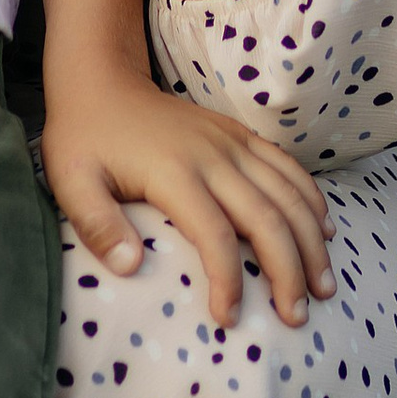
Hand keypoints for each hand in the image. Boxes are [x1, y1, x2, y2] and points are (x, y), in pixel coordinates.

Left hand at [40, 60, 334, 329]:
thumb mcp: (71, 181)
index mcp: (174, 171)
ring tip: (324, 287)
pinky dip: (312, 199)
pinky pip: (288, 166)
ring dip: (311, 241)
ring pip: (288, 193)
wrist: (101, 77)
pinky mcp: (239, 134)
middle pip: (267, 217)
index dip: (228, 281)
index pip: (215, 235)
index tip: (228, 320)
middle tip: (297, 317)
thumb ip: (97, 225)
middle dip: (289, 271)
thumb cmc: (83, 137)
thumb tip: (130, 268)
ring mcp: (232, 142)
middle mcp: (214, 155)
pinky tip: (325, 230)